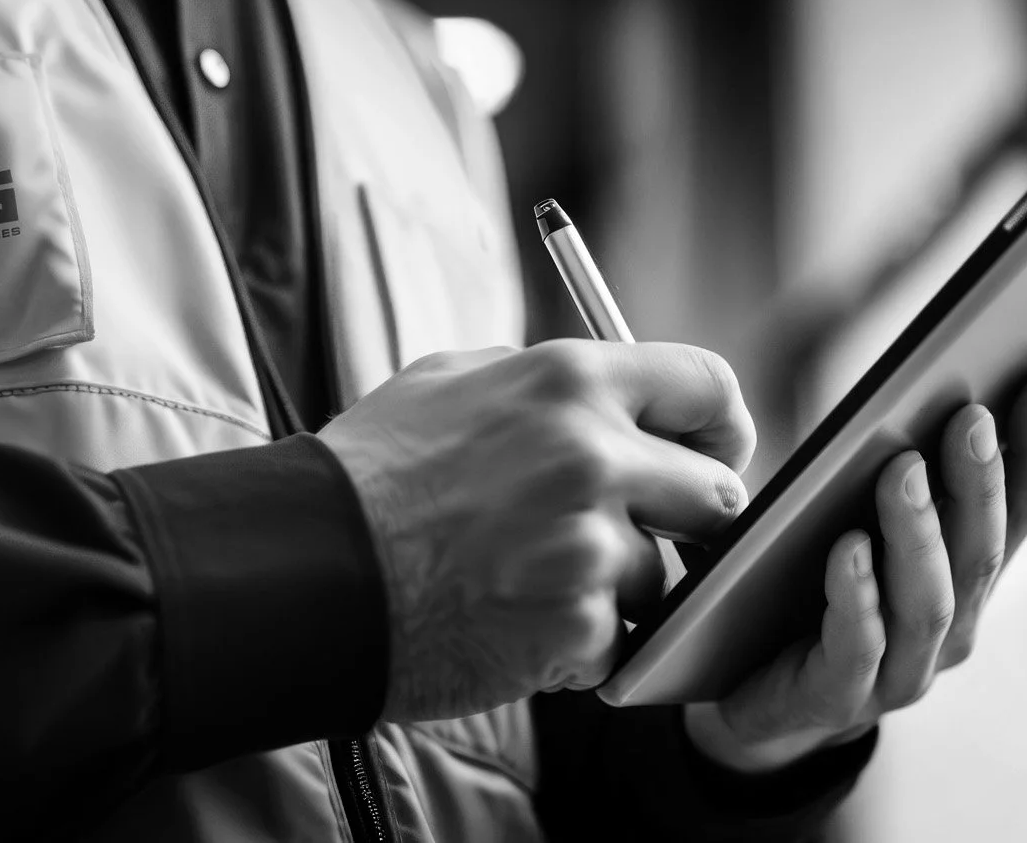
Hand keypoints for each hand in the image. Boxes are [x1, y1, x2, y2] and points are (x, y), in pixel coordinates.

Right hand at [319, 340, 756, 722]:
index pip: (709, 384)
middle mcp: (593, 456)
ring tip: (528, 583)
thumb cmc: (368, 477)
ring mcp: (590, 547)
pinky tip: (509, 623)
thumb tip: (621, 394)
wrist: (304, 571)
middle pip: (716, 494)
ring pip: (662, 578)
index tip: (711, 454)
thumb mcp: (452, 380)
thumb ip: (551, 383)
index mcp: (570, 380)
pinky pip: (617, 642)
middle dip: (685, 522)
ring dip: (614, 591)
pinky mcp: (575, 628)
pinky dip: (575, 646)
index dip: (722, 426)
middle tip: (632, 537)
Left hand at [682, 369, 1026, 772]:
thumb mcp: (857, 523)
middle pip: (979, 550)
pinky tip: (849, 547)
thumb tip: (921, 390)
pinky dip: (857, 594)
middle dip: (980, 481)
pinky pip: (856, 644)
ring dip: (920, 531)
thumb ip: (898, 481)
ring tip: (903, 469)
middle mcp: (950, 628)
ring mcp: (901, 671)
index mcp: (967, 580)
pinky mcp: (837, 695)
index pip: (1021, 511)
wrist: (756, 696)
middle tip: (971, 415)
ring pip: (927, 600)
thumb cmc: (808, 593)